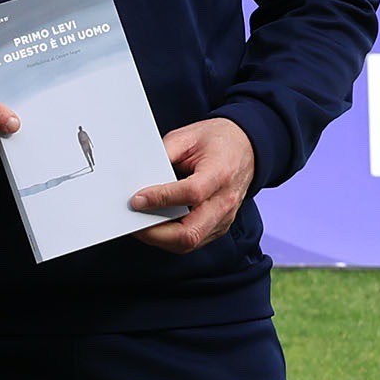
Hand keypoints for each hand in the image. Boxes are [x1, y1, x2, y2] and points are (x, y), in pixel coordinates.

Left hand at [129, 116, 257, 251]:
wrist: (246, 148)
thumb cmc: (217, 141)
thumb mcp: (187, 137)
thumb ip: (163, 155)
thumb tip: (138, 178)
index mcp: (221, 173)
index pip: (192, 193)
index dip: (161, 198)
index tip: (137, 199)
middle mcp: (225, 201)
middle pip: (190, 232)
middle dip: (156, 233)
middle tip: (133, 222)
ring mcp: (224, 218)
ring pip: (190, 242)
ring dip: (161, 238)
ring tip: (140, 226)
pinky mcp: (219, 226)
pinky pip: (193, 240)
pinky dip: (171, 238)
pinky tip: (157, 226)